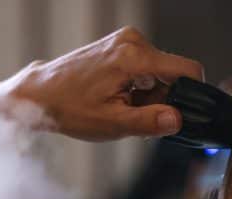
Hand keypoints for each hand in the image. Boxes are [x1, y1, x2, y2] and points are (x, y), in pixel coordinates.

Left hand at [3, 26, 203, 140]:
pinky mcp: (117, 45)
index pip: (187, 69)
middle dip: (161, 99)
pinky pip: (142, 67)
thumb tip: (177, 120)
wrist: (40, 95)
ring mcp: (124, 41)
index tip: (182, 113)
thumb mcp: (112, 123)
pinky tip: (116, 97)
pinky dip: (136, 86)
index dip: (191, 94)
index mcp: (135, 57)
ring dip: (147, 94)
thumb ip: (149, 122)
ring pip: (157, 72)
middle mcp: (133, 42)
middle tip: (135, 116)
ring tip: (120, 107)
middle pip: (171, 73)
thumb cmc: (68, 108)